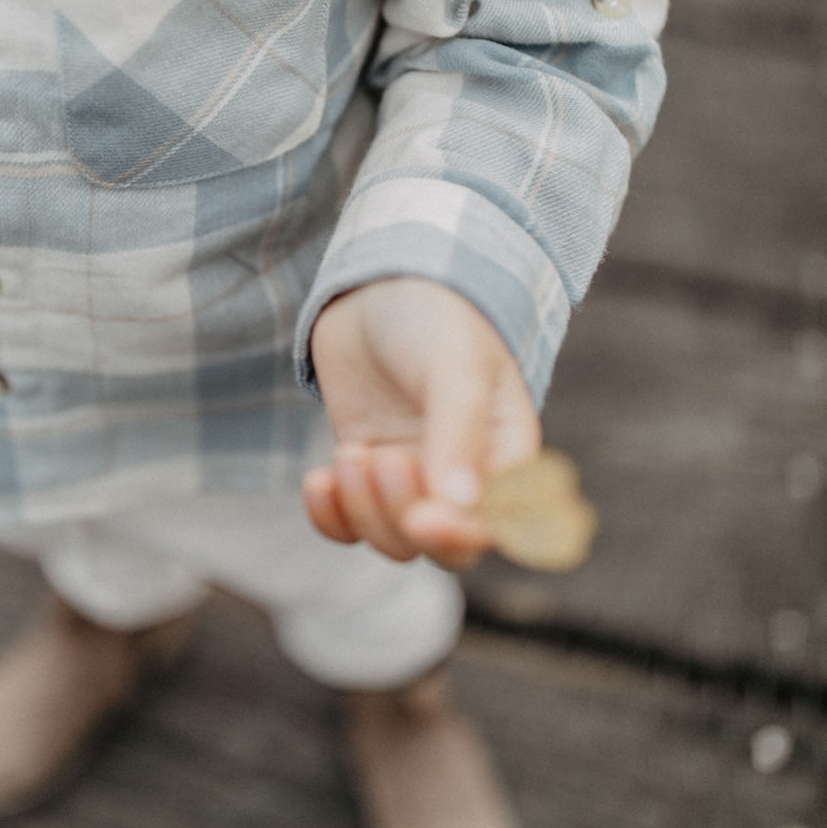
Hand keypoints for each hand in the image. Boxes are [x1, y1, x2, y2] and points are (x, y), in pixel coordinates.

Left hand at [303, 277, 540, 568]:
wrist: (380, 279)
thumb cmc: (437, 314)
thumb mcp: (454, 366)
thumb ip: (459, 433)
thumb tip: (462, 507)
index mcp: (508, 455)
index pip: (497, 528)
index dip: (461, 536)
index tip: (424, 520)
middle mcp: (466, 476)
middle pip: (442, 548)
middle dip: (401, 518)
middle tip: (377, 459)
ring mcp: (413, 476)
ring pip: (391, 539)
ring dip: (362, 508)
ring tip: (350, 451)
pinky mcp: (366, 470)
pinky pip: (348, 524)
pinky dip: (330, 516)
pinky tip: (317, 480)